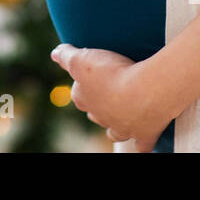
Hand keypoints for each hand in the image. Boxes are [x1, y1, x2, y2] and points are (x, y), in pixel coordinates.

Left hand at [51, 44, 175, 151]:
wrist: (145, 92)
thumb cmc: (112, 73)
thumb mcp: (82, 58)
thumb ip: (66, 55)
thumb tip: (54, 54)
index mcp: (84, 99)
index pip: (78, 93)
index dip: (83, 84)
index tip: (92, 73)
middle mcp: (100, 117)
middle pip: (95, 113)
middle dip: (99, 105)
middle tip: (110, 91)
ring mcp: (122, 128)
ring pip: (114, 132)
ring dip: (116, 125)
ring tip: (122, 115)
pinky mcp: (144, 135)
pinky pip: (141, 145)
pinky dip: (142, 142)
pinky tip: (144, 136)